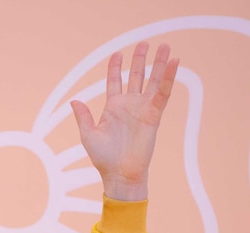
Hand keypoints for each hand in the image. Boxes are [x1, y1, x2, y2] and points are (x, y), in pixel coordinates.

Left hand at [70, 42, 179, 200]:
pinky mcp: (154, 115)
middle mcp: (129, 105)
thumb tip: (74, 100)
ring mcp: (142, 109)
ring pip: (152, 81)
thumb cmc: (103, 158)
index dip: (116, 67)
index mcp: (112, 107)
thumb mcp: (88, 135)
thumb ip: (83, 116)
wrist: (119, 173)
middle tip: (144, 43)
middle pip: (136, 76)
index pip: (115, 81)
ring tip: (165, 46)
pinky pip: (163, 93)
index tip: (117, 53)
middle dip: (140, 59)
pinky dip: (169, 78)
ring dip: (159, 64)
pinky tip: (174, 63)